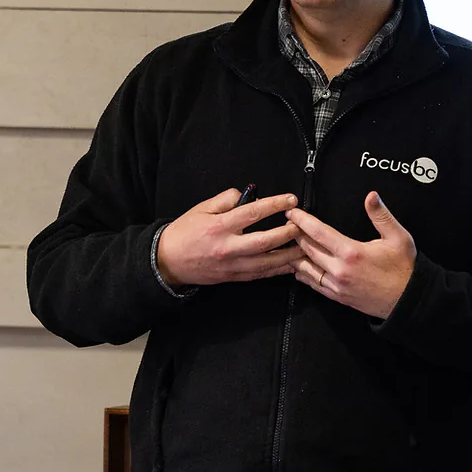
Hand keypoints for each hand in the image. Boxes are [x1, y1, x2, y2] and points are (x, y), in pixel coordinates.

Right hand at [155, 187, 303, 288]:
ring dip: (288, 254)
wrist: (168, 260)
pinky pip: (260, 274)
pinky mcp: (233, 277)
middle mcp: (228, 247)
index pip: (253, 212)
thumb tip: (248, 194)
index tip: (291, 200)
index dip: (275, 204)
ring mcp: (231, 265)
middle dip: (288, 232)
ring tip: (304, 246)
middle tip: (303, 225)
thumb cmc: (184, 232)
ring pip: (267, 262)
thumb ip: (226, 199)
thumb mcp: (201, 208)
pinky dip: (276, 270)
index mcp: (220, 226)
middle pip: (266, 240)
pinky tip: (289, 264)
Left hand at [289, 191, 417, 318]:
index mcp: (351, 253)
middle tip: (288, 224)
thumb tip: (371, 196)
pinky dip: (303, 274)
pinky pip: (313, 284)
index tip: (292, 213)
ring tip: (288, 243)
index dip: (302, 221)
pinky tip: (298, 267)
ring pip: (306, 268)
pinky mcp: (338, 296)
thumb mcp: (398, 237)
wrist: (409, 300)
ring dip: (295, 255)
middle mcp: (340, 270)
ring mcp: (337, 285)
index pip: (318, 232)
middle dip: (295, 234)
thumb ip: (381, 215)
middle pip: (307, 249)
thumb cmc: (404, 268)